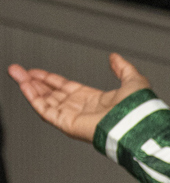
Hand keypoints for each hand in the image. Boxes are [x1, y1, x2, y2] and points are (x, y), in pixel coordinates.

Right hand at [8, 52, 149, 142]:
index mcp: (96, 101)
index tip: (37, 72)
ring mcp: (75, 118)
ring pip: (46, 102)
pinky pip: (46, 111)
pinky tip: (25, 86)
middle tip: (20, 71)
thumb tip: (115, 57)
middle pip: (53, 94)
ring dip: (30, 88)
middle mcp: (83, 110)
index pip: (67, 88)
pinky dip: (34, 98)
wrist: (136, 123)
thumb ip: (122, 67)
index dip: (51, 79)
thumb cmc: (138, 109)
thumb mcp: (132, 79)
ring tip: (18, 75)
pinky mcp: (68, 124)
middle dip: (35, 82)